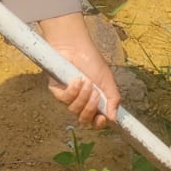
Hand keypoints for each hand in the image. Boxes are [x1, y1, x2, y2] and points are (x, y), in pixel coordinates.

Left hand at [38, 12, 120, 127]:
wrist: (76, 47)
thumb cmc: (92, 61)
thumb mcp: (107, 80)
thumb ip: (112, 99)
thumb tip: (114, 118)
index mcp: (94, 102)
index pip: (95, 121)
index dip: (98, 124)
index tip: (102, 118)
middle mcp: (81, 102)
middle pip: (84, 119)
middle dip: (90, 108)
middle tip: (95, 94)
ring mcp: (68, 98)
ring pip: (74, 110)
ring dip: (82, 96)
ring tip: (86, 81)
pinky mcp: (57, 91)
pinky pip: (64, 99)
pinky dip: (72, 90)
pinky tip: (76, 79)